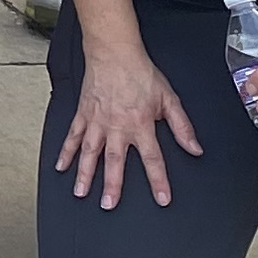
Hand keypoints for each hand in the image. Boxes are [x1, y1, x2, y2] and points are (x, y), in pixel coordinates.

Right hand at [55, 37, 201, 207]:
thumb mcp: (169, 99)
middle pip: (114, 162)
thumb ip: (182, 127)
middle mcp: (117, 127)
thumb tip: (195, 148)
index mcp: (140, 125)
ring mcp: (97, 121)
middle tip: (109, 204)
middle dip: (112, 186)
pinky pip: (73, 136)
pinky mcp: (83, 114)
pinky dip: (66, 151)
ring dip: (85, 174)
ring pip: (90, 153)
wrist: (114, 53)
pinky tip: (62, 165)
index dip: (158, 181)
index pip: (152, 159)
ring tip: (81, 192)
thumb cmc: (140, 73)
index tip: (161, 198)